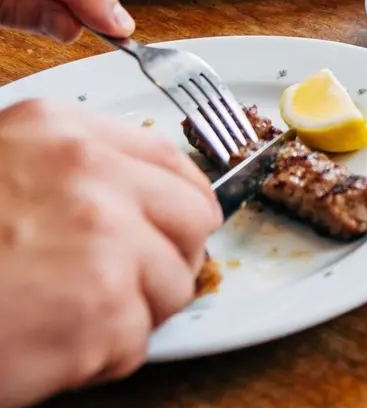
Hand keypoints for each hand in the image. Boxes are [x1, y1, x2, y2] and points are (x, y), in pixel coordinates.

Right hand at [0, 101, 220, 406]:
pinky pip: (135, 342)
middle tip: (115, 287)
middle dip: (165, 259)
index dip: (176, 208)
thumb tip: (137, 202)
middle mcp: (93, 176)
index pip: (173, 164)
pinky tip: (44, 348)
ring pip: (173, 285)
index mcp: (64, 134)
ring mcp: (104, 240)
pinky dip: (96, 359)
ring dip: (128, 315)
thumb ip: (69, 173)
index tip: (166, 233)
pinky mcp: (100, 308)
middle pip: (194, 220)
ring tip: (59, 318)